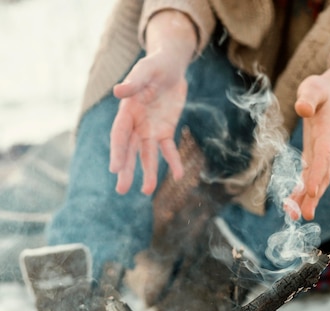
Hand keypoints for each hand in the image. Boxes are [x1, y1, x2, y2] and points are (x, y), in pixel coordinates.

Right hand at [109, 10, 196, 194]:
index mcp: (127, 111)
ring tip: (146, 191)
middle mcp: (136, 124)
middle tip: (121, 190)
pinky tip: (179, 176)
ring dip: (147, 172)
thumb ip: (134, 82)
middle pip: (129, 151)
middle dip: (126, 170)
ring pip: (147, 155)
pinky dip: (174, 162)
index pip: (119, 135)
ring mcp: (150, 130)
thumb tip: (118, 92)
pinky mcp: (165, 132)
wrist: (171, 66)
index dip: (117, 152)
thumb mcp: (146, 70)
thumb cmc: (155, 65)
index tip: (115, 169)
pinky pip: (169, 150)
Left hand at [286, 73, 329, 220]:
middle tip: (306, 214)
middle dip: (314, 196)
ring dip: (306, 200)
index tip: (312, 191)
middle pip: (322, 175)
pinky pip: (308, 179)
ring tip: (295, 217)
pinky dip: (300, 192)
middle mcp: (327, 148)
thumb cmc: (321, 91)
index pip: (324, 156)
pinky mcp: (314, 158)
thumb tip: (302, 108)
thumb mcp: (314, 88)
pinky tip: (290, 206)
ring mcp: (321, 156)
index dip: (318, 173)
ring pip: (316, 181)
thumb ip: (309, 97)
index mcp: (328, 132)